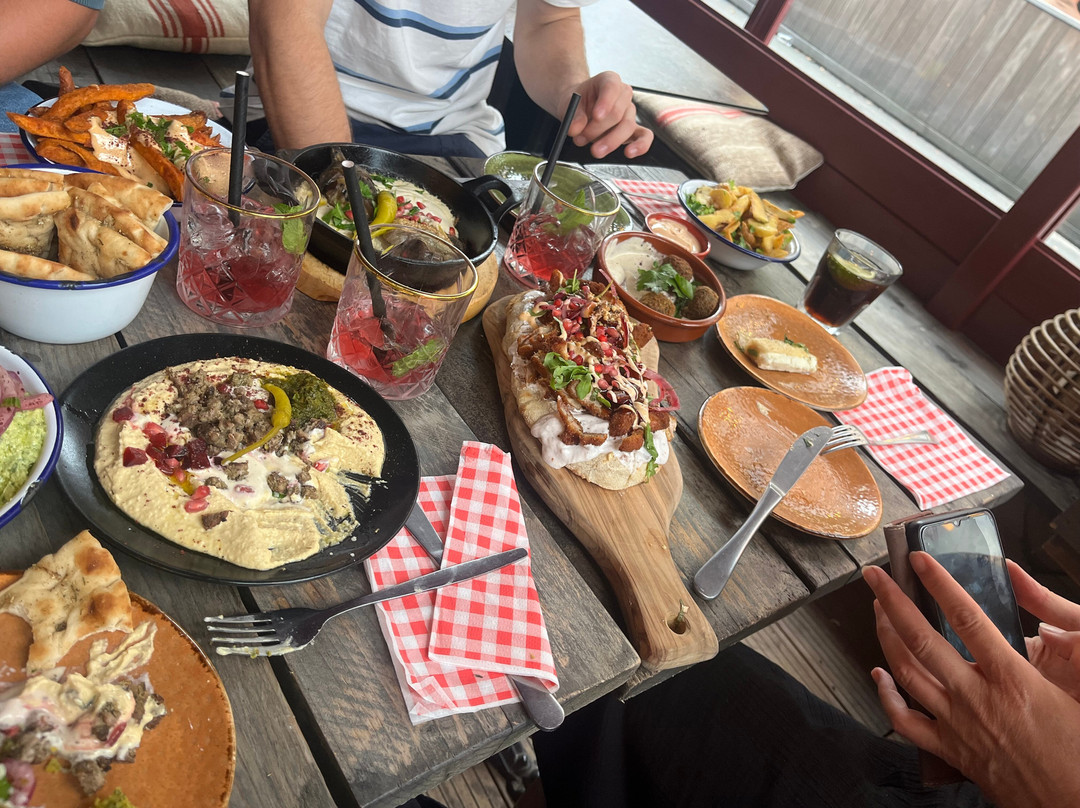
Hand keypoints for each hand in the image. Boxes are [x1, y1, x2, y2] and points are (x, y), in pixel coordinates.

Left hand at [566, 72, 652, 159]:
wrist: (579, 110)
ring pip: (627, 126)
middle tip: (581, 138)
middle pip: (617, 112)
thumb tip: (575, 128)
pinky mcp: (634, 129)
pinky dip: (640, 145)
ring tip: (594, 150)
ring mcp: (629, 112)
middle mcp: (623, 95)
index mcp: (608, 81)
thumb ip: (573, 115)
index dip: (605, 102)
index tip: (596, 116)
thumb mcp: (568, 104)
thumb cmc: (577, 103)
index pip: (611, 87)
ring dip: (609, 141)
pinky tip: (629, 153)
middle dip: (598, 129)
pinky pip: (644, 136)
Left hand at [863, 553, 1079, 807]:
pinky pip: (905, 721)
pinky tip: (879, 676)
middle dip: (892, 602)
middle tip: (873, 576)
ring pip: (906, 673)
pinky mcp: (950, 751)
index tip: (919, 560)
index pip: (967, 618)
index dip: (940, 584)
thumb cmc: (1078, 753)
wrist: (1071, 807)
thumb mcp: (1068, 694)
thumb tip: (1041, 624)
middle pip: (921, 640)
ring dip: (885, 638)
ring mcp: (958, 725)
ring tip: (877, 611)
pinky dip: (887, 696)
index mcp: (1013, 680)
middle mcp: (977, 698)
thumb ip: (1046, 656)